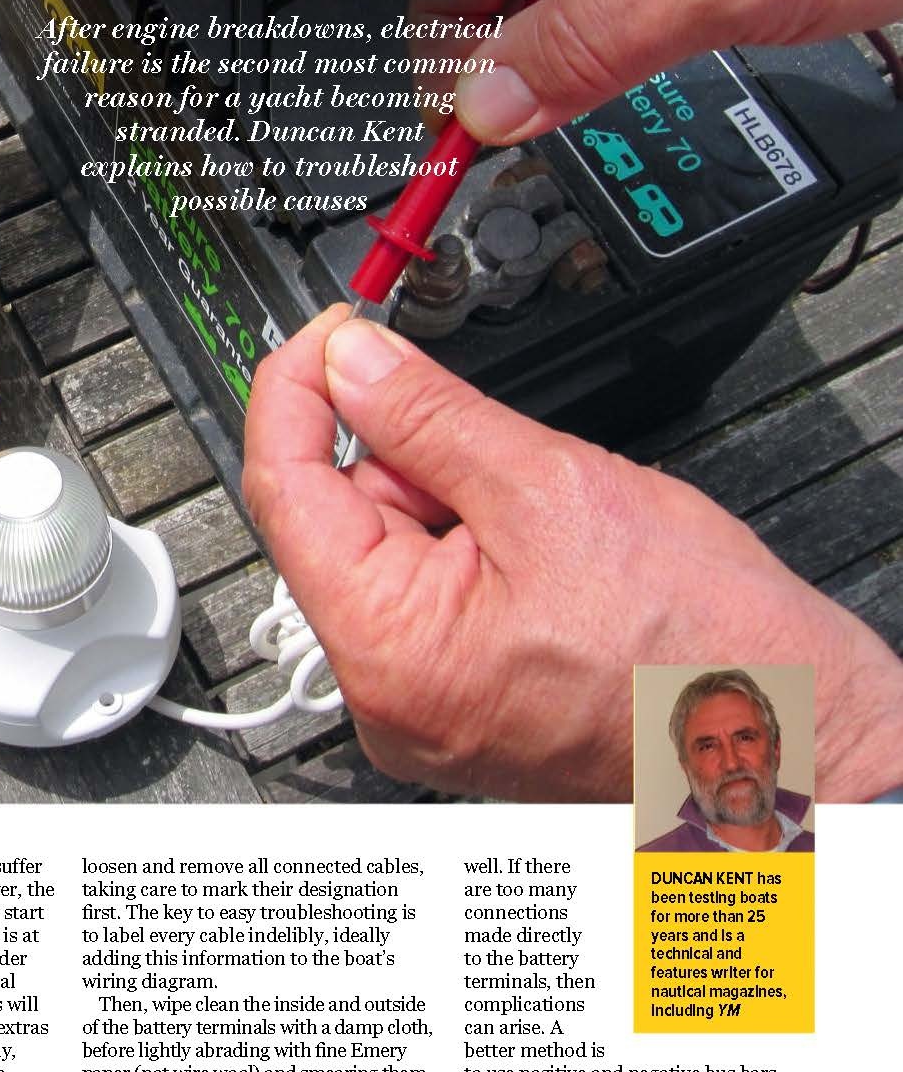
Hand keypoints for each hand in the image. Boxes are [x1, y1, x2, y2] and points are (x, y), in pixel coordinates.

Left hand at [243, 310, 902, 801]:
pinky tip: (550, 560)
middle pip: (338, 520)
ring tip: (556, 529)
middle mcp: (388, 695)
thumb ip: (428, 417)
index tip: (330, 334)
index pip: (284, 488)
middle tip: (503, 452)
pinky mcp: (461, 702)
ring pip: (392, 551)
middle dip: (408, 458)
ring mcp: (423, 706)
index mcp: (389, 648)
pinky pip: (430, 595)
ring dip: (454, 503)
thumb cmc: (698, 648)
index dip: (298, 391)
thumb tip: (352, 361)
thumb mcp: (551, 489)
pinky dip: (475, 547)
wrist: (786, 737)